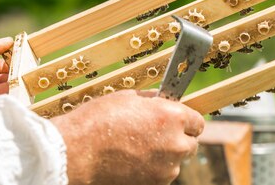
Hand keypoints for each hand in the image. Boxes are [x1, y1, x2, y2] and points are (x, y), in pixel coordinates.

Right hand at [51, 89, 204, 184]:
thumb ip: (154, 102)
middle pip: (190, 144)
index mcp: (173, 117)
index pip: (198, 122)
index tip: (178, 122)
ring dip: (164, 157)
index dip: (187, 121)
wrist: (76, 152)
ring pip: (175, 163)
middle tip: (157, 136)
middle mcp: (175, 144)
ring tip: (138, 149)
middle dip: (178, 139)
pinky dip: (152, 171)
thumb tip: (164, 101)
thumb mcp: (129, 98)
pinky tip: (132, 162)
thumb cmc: (99, 120)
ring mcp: (165, 169)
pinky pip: (160, 176)